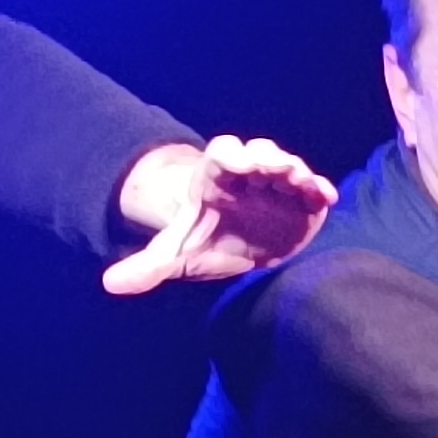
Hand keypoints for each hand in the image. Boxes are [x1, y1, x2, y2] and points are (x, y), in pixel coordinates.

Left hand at [102, 136, 337, 294]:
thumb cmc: (205, 242)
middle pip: (258, 153)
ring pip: (287, 166)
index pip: (221, 155)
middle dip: (268, 157)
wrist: (237, 247)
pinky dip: (320, 189)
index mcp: (216, 179)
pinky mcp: (301, 201)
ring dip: (295, 171)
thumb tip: (110, 284)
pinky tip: (327, 197)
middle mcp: (250, 175)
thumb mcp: (175, 255)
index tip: (238, 162)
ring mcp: (277, 185)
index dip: (230, 155)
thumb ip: (146, 267)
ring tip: (301, 181)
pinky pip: (313, 189)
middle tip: (275, 167)